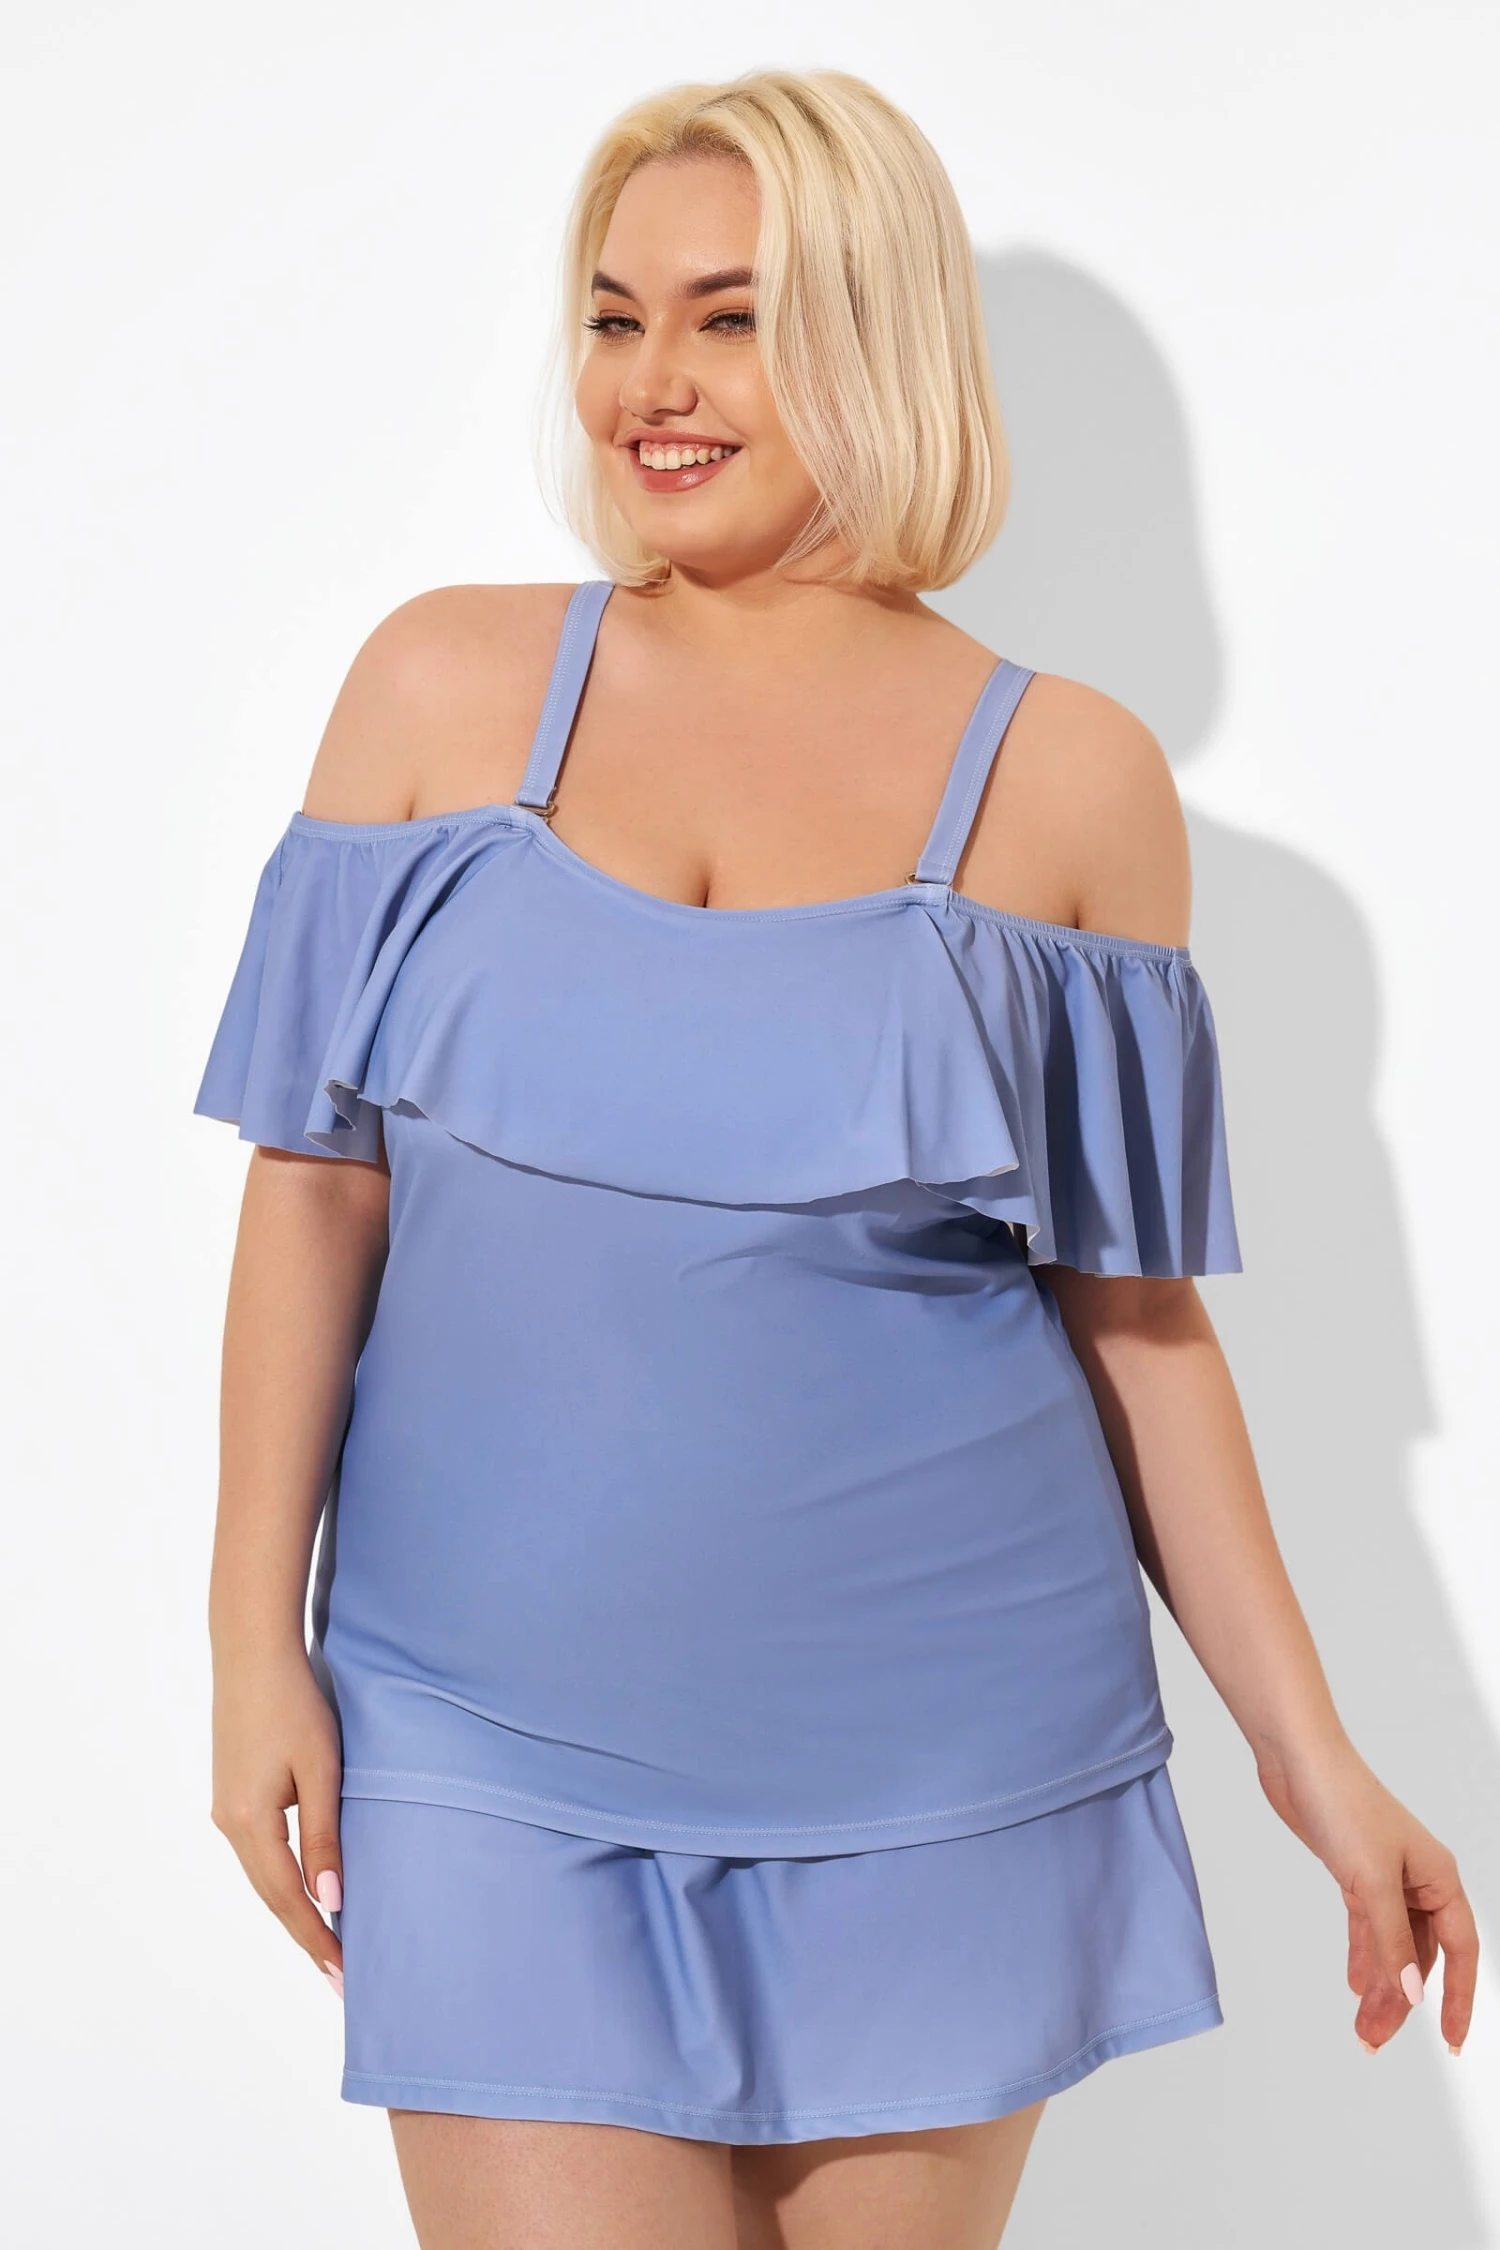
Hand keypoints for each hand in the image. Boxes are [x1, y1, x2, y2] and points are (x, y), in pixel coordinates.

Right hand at [211, 1647, 344, 1995]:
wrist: (252, 1650)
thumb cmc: (294, 1703)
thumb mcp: (321, 1769)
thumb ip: (325, 1837)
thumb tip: (331, 1902)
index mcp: (249, 1822)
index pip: (287, 1900)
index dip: (316, 1938)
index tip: (343, 1976)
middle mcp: (229, 1822)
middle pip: (271, 1894)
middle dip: (306, 1934)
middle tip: (340, 1974)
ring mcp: (227, 1806)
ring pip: (263, 1874)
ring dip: (294, 1908)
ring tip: (328, 1941)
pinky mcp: (233, 1790)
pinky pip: (260, 1849)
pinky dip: (283, 1876)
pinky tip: (305, 1885)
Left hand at [1258, 1738, 1477, 2053]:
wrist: (1298, 1759)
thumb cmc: (1343, 1803)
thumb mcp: (1370, 1880)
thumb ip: (1390, 1939)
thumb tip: (1411, 1994)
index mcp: (1438, 1878)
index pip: (1460, 1951)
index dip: (1459, 1999)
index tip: (1452, 2042)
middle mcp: (1418, 1880)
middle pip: (1420, 1955)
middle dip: (1401, 2000)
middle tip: (1375, 2041)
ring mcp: (1386, 1877)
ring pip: (1391, 1945)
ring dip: (1377, 1984)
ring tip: (1361, 2028)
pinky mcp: (1354, 1873)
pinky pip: (1367, 1926)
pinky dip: (1362, 1954)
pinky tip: (1354, 1984)